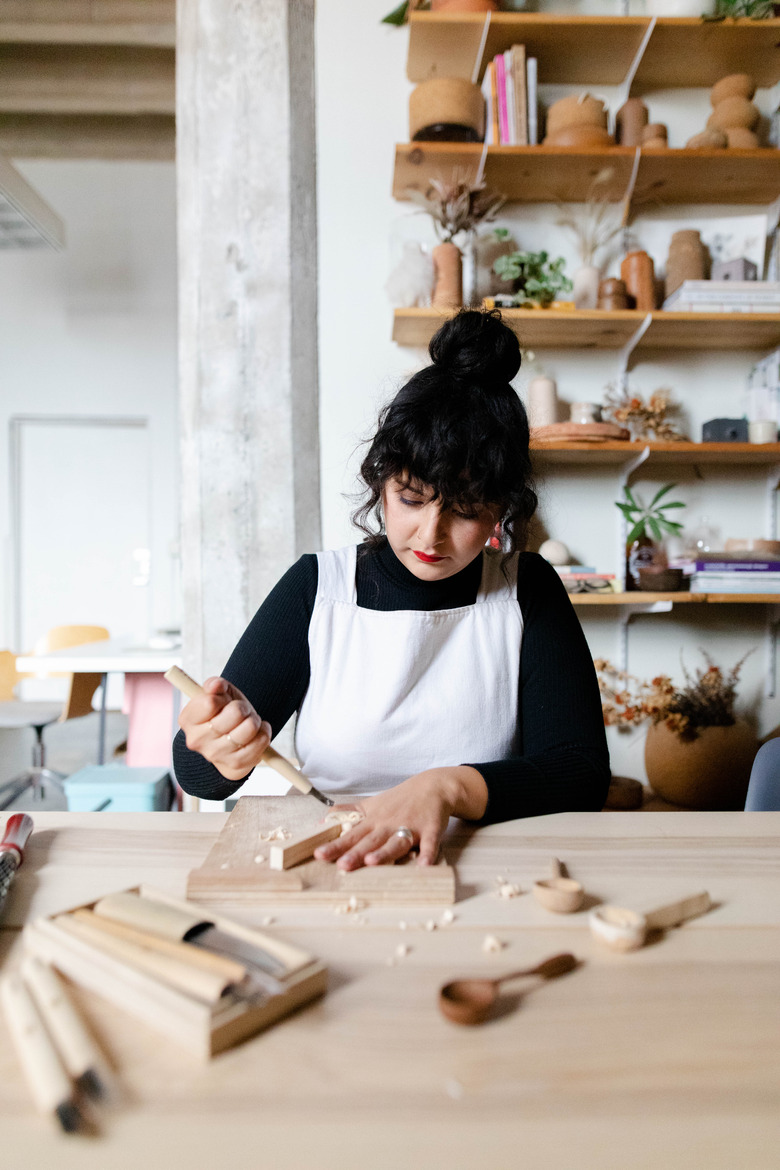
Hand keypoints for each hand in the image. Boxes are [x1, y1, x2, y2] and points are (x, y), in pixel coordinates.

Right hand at [178, 676, 270, 781]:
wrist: (229, 739)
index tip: (224, 700)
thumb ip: (215, 685)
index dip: (223, 696)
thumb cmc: (223, 712)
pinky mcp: (235, 764)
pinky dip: (264, 732)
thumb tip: (216, 685)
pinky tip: (257, 732)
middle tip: (241, 710)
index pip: (210, 702)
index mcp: (188, 719)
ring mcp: (216, 755)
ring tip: (249, 721)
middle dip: (243, 707)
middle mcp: (197, 740)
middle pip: (235, 713)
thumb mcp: (218, 694)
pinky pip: (261, 741)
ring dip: (255, 720)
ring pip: (250, 727)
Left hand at [314, 766, 487, 870]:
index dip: (336, 845)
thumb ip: (348, 814)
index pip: (351, 835)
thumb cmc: (399, 800)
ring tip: (372, 862)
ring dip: (385, 853)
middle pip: (370, 841)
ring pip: (396, 842)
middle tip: (342, 865)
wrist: (433, 786)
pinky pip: (429, 843)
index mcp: (374, 821)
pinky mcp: (431, 829)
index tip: (319, 854)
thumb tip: (321, 821)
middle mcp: (389, 825)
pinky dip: (428, 853)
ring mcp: (410, 826)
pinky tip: (424, 866)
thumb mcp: (371, 804)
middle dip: (356, 853)